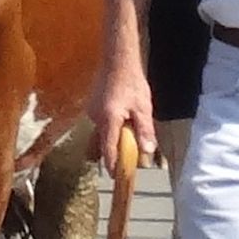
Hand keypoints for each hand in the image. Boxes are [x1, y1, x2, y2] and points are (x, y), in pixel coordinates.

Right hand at [92, 56, 156, 171]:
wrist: (117, 61)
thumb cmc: (132, 83)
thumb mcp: (144, 108)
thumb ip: (145, 130)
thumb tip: (147, 152)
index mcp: (109, 119)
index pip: (107, 149)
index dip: (112, 164)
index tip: (116, 177)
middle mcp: (95, 118)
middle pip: (102, 143)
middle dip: (112, 153)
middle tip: (124, 161)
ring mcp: (91, 112)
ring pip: (101, 133)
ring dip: (112, 139)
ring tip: (126, 135)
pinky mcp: (91, 107)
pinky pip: (100, 124)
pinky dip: (109, 128)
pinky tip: (121, 120)